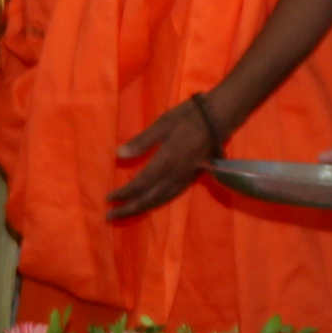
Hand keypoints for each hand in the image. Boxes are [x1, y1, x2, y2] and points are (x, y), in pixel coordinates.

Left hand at [106, 96, 222, 219]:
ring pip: (162, 199)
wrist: (222, 116)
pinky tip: (153, 203)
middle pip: (150, 198)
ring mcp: (187, 177)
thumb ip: (141, 142)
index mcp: (166, 161)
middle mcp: (176, 174)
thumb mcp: (162, 124)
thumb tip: (118, 154)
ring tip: (128, 213)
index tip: (109, 199)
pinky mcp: (194, 176)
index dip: (124, 194)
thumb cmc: (190, 115)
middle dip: (130, 208)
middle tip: (111, 216)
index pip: (140, 184)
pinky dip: (159, 202)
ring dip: (143, 208)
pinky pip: (173, 195)